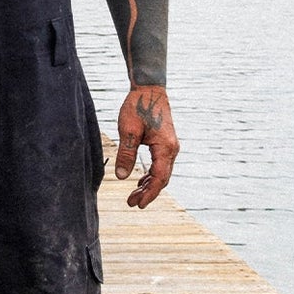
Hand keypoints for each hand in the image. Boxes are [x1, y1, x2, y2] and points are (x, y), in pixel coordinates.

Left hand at [114, 85, 178, 208]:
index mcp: (165, 147)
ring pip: (161, 172)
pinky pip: (160, 164)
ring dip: (148, 185)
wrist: (149, 89)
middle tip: (131, 203)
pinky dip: (150, 174)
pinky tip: (140, 181)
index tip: (138, 205)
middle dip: (148, 192)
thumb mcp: (128, 131)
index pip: (159, 178)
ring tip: (133, 195)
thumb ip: (126, 154)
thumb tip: (121, 177)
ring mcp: (170, 146)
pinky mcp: (165, 143)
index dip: (149, 193)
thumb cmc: (138, 106)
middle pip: (162, 178)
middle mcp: (171, 149)